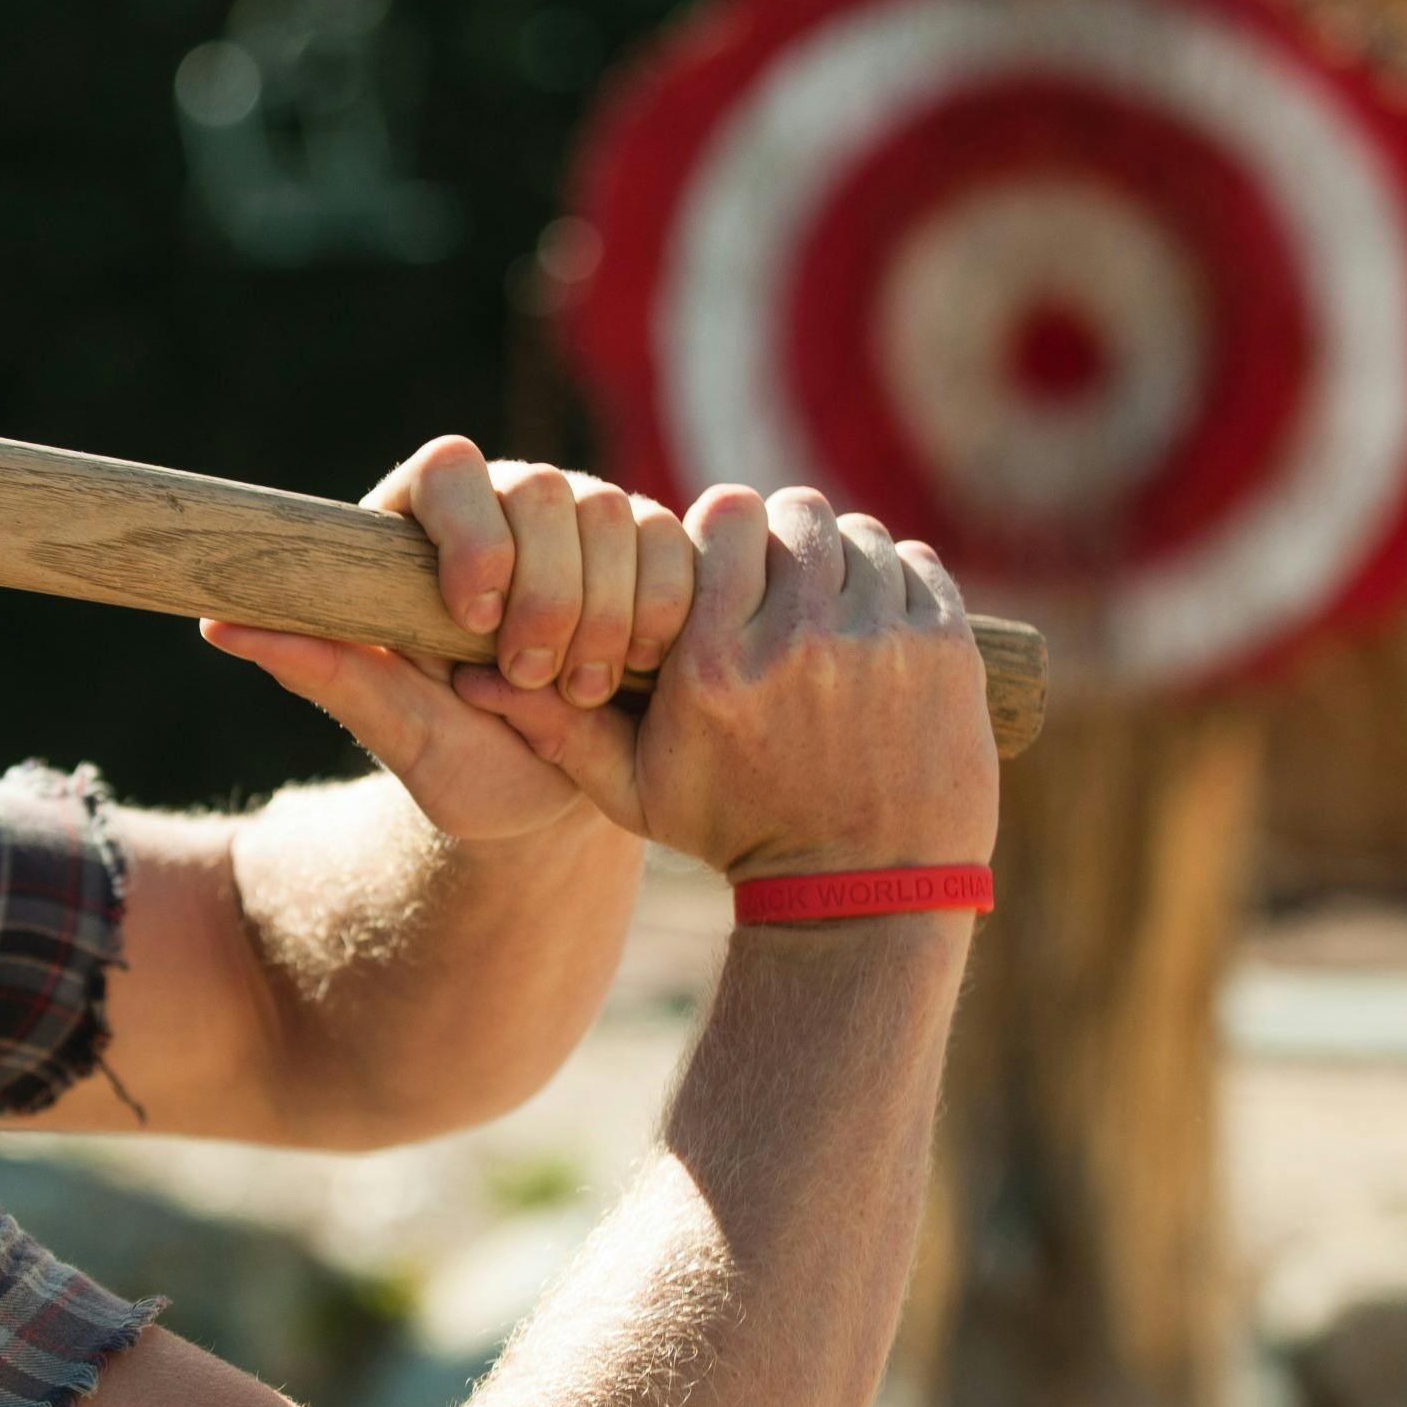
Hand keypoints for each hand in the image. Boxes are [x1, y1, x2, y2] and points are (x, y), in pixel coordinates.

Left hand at [201, 434, 693, 844]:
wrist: (551, 791)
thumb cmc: (460, 758)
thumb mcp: (396, 731)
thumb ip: (326, 672)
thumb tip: (217, 625)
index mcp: (426, 527)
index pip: (448, 468)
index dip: (469, 531)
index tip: (471, 616)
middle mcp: (507, 506)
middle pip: (542, 487)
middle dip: (548, 590)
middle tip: (531, 676)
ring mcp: (586, 522)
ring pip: (614, 512)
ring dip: (604, 610)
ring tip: (578, 691)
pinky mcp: (654, 550)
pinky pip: (677, 546)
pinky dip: (661, 611)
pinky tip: (637, 670)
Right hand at [452, 485, 998, 879]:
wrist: (863, 893)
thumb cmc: (737, 838)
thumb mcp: (635, 793)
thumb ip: (557, 726)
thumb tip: (461, 673)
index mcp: (717, 665)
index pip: (724, 516)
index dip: (724, 530)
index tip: (724, 563)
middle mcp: (800, 644)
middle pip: (795, 513)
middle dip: (782, 540)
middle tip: (776, 578)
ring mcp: (880, 644)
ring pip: (859, 535)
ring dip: (838, 560)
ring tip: (823, 601)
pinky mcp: (944, 651)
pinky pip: (916, 565)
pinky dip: (895, 581)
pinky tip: (872, 619)